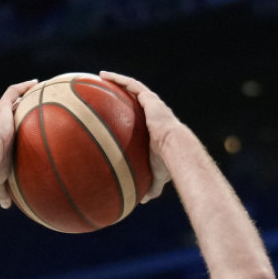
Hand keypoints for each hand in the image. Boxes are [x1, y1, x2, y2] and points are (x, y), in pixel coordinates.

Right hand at [0, 80, 37, 208]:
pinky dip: (23, 87)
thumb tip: (7, 206)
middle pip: (3, 115)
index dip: (5, 128)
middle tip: (24, 107)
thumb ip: (2, 192)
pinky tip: (35, 82)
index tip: (12, 127)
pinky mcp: (1, 108)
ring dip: (20, 95)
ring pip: (9, 102)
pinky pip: (12, 93)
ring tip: (34, 90)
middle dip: (12, 110)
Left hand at [99, 71, 176, 202]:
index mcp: (156, 128)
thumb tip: (142, 201)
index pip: (142, 119)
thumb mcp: (157, 176)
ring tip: (101, 78)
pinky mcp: (150, 99)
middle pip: (136, 100)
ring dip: (118, 82)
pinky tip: (103, 76)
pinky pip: (131, 85)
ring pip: (133, 88)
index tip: (119, 115)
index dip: (132, 115)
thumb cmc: (167, 164)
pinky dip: (118, 79)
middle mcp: (154, 113)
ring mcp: (152, 104)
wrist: (176, 149)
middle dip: (123, 95)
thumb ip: (150, 187)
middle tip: (107, 94)